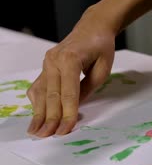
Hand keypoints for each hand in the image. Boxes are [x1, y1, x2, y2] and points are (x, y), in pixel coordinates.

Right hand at [27, 9, 115, 136]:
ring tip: (36, 131)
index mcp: (70, 59)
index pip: (68, 93)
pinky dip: (38, 102)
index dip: (67, 113)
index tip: (65, 130)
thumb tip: (75, 107)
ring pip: (41, 93)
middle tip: (46, 136)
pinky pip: (39, 87)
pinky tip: (37, 115)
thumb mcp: (103, 68)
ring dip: (38, 113)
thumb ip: (88, 88)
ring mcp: (47, 63)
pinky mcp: (45, 66)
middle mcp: (53, 60)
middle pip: (51, 95)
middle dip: (50, 118)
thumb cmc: (101, 47)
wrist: (92, 27)